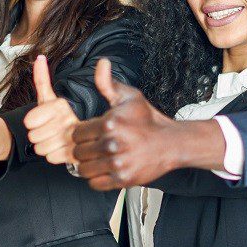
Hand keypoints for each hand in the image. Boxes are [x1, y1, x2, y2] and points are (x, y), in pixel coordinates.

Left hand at [23, 55, 78, 163]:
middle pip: (33, 136)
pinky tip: (62, 149)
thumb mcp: (49, 99)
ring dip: (45, 147)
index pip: (28, 122)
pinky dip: (54, 156)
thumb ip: (42, 80)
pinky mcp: (77, 154)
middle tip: (49, 131)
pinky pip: (51, 158)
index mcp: (60, 105)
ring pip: (41, 149)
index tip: (43, 120)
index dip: (31, 123)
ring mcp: (74, 138)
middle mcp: (69, 119)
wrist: (82, 136)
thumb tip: (39, 57)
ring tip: (56, 140)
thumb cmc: (59, 118)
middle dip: (37, 136)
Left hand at [72, 59, 184, 190]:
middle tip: (95, 146)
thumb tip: (101, 63)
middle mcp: (112, 144)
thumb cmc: (147, 119)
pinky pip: (95, 183)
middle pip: (77, 152)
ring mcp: (117, 164)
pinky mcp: (122, 179)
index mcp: (110, 123)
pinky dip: (97, 178)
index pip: (76, 133)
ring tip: (98, 158)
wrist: (171, 143)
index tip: (91, 134)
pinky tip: (105, 168)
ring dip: (88, 165)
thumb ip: (108, 83)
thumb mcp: (129, 97)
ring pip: (83, 169)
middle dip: (84, 149)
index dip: (82, 134)